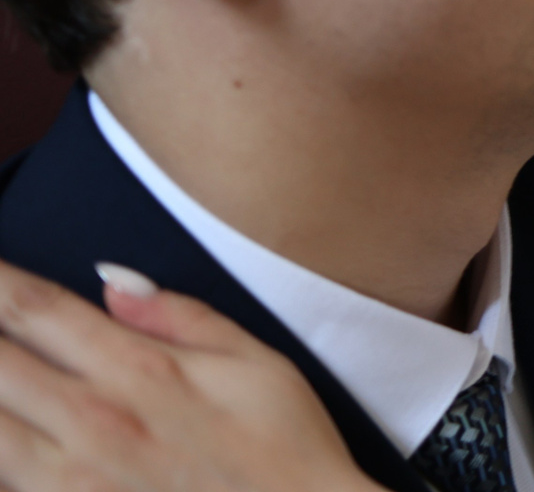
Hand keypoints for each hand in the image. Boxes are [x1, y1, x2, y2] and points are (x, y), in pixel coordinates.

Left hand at [0, 257, 377, 491]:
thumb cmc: (285, 449)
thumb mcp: (255, 362)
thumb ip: (182, 317)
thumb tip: (115, 281)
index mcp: (138, 372)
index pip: (39, 311)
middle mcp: (91, 424)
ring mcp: (71, 484)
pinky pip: (5, 486)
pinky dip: (0, 458)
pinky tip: (7, 436)